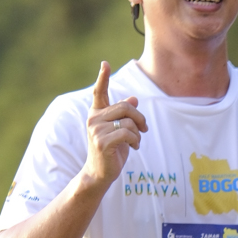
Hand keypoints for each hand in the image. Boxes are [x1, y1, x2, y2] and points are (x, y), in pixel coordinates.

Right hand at [84, 61, 146, 186]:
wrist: (100, 174)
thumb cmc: (111, 150)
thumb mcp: (119, 130)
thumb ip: (124, 115)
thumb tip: (133, 99)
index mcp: (96, 114)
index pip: (99, 92)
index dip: (102, 77)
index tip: (105, 63)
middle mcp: (93, 119)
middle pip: (125, 107)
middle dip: (140, 118)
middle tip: (145, 129)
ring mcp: (96, 130)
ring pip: (129, 121)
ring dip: (138, 133)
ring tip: (135, 142)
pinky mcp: (103, 142)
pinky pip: (128, 133)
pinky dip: (136, 141)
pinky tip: (134, 147)